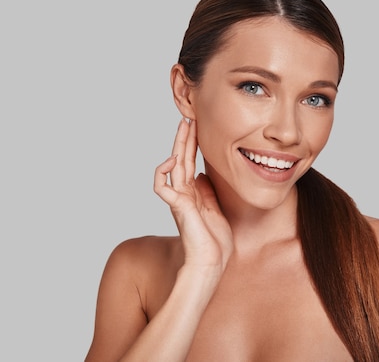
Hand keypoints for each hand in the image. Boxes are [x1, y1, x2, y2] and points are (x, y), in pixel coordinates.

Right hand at [153, 118, 232, 272]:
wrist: (212, 262)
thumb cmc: (214, 242)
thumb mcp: (214, 209)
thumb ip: (206, 191)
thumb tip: (201, 175)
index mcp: (192, 194)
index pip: (189, 163)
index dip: (192, 145)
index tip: (196, 128)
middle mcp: (183, 194)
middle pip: (181, 159)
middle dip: (184, 138)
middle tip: (188, 118)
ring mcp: (179, 200)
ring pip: (173, 166)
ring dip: (178, 145)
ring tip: (184, 127)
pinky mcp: (177, 207)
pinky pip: (161, 186)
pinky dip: (163, 172)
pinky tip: (172, 160)